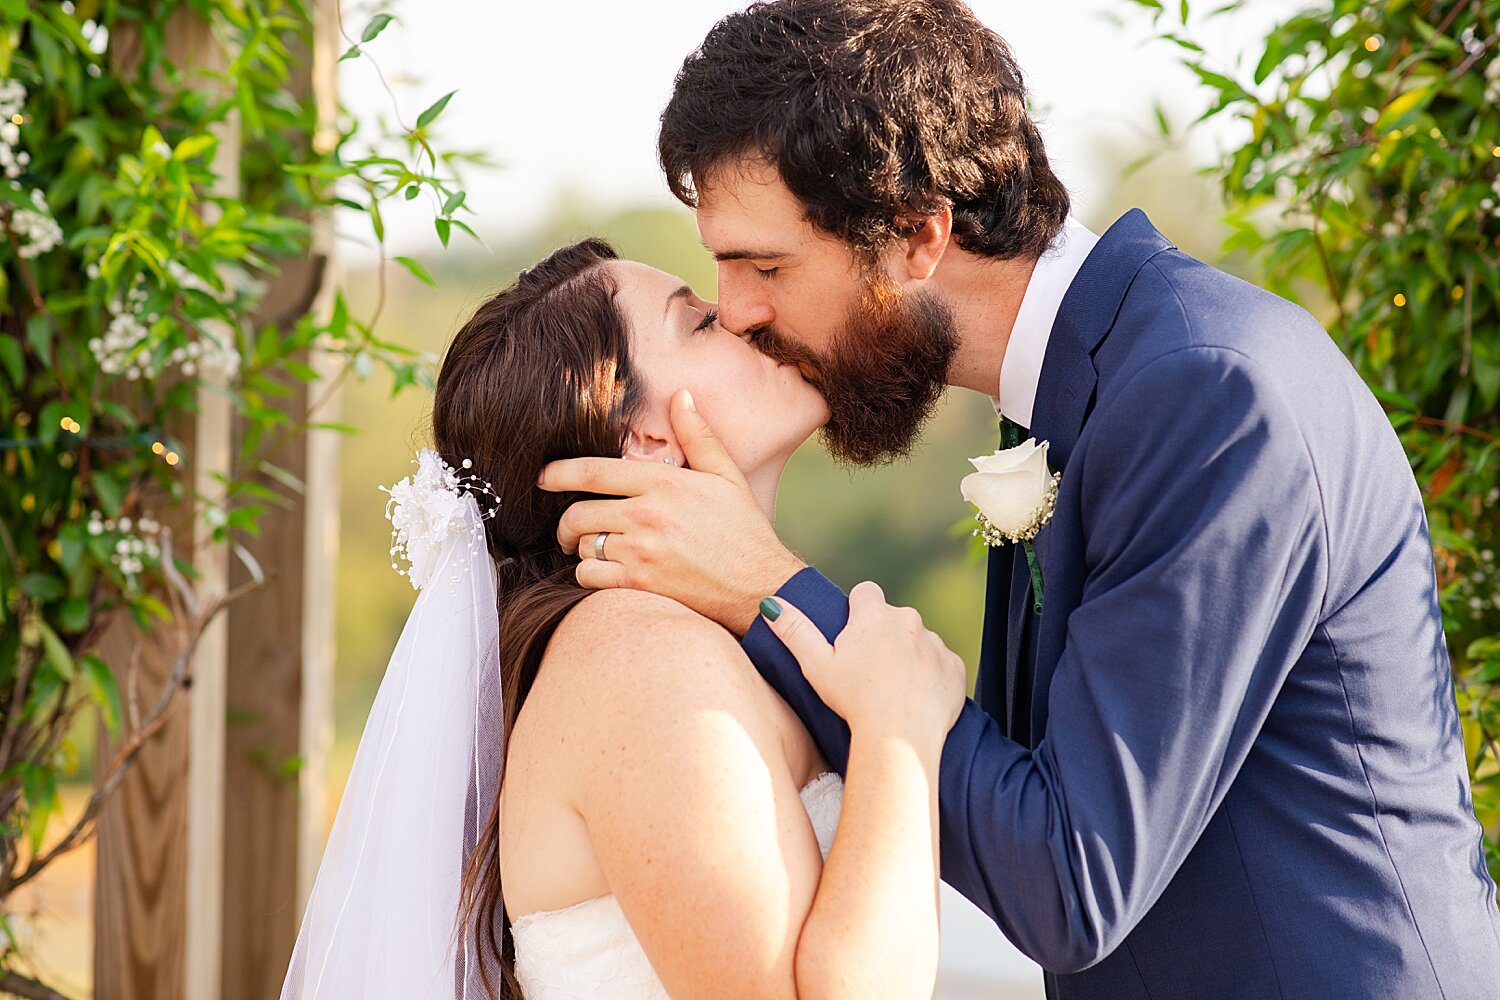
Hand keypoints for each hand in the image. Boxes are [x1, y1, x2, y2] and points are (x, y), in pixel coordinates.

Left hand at [540, 389, 805, 634]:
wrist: (760, 586)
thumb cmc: (744, 532)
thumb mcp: (726, 477)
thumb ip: (698, 436)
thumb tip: (682, 396)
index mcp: (664, 483)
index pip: (593, 471)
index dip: (558, 473)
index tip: (542, 477)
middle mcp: (647, 514)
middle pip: (578, 512)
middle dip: (565, 522)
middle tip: (569, 528)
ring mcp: (641, 551)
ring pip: (583, 546)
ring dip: (582, 549)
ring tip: (595, 551)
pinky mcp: (640, 585)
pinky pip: (589, 576)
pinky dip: (589, 575)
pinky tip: (604, 574)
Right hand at [761, 581, 965, 752]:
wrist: (899, 738)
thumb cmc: (853, 700)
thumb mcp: (815, 666)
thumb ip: (794, 631)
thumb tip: (770, 603)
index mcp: (874, 614)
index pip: (865, 592)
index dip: (858, 610)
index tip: (853, 636)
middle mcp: (909, 620)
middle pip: (893, 618)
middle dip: (884, 636)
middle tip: (869, 671)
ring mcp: (935, 643)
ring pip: (919, 642)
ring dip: (908, 656)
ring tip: (892, 689)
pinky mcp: (954, 667)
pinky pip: (941, 664)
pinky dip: (931, 677)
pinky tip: (916, 698)